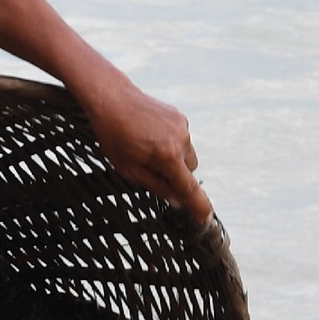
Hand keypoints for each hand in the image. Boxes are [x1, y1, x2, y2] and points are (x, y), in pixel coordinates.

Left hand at [79, 74, 211, 222]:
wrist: (112, 99)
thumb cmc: (115, 135)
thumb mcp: (129, 168)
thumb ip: (156, 186)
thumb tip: (176, 201)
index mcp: (168, 156)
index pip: (189, 188)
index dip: (198, 206)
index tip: (206, 219)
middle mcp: (181, 141)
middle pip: (190, 172)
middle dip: (177, 176)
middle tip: (153, 170)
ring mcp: (182, 127)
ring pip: (187, 155)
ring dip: (174, 159)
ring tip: (148, 148)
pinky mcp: (180, 117)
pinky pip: (182, 139)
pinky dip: (172, 143)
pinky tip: (151, 136)